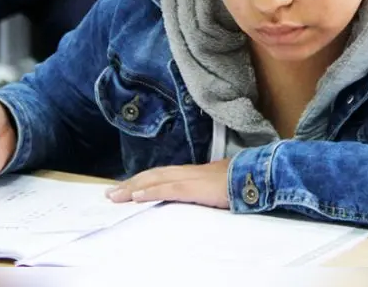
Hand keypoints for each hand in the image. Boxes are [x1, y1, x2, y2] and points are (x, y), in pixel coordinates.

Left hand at [105, 159, 230, 208]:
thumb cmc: (241, 182)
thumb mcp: (218, 186)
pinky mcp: (194, 187)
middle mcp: (187, 171)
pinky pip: (168, 189)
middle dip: (131, 183)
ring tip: (116, 195)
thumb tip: (199, 195)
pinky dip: (150, 192)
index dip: (143, 180)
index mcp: (193, 172)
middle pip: (153, 175)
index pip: (162, 175)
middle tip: (111, 193)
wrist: (257, 175)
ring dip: (134, 187)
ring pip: (155, 180)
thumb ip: (205, 189)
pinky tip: (136, 196)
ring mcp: (190, 178)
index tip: (126, 188)